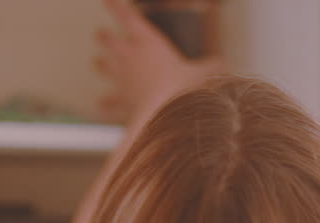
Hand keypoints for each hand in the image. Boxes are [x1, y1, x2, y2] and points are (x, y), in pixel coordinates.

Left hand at [95, 0, 224, 125]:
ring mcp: (124, 79)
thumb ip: (210, 67)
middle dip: (105, 37)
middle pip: (112, 42)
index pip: (128, 18)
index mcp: (148, 42)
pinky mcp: (123, 101)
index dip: (116, 7)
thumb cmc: (181, 88)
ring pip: (107, 68)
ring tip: (96, 62)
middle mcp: (131, 58)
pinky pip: (111, 102)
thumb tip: (223, 64)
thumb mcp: (202, 73)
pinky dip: (106, 103)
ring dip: (102, 64)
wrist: (163, 114)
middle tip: (99, 33)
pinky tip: (100, 105)